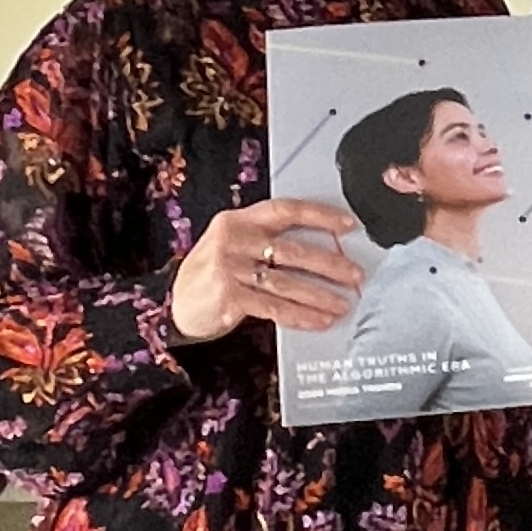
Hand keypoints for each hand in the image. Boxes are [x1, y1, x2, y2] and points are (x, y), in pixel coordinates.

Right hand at [169, 198, 364, 341]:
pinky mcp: (229, 297)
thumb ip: (267, 241)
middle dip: (330, 264)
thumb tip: (325, 249)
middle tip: (357, 274)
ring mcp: (229, 268)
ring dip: (321, 295)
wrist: (174, 304)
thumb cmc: (213, 273)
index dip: (319, 215)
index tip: (349, 225)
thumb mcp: (233, 245)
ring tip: (345, 303)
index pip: (284, 210)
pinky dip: (302, 315)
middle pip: (291, 250)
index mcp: (238, 220)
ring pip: (287, 282)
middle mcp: (232, 240)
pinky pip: (275, 307)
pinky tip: (322, 320)